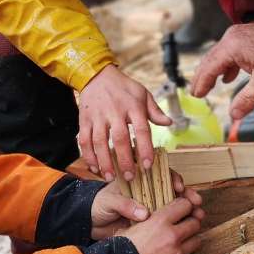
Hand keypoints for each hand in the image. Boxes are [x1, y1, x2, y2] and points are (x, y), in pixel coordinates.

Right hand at [78, 65, 171, 181]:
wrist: (97, 76)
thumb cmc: (123, 87)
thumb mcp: (142, 94)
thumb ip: (155, 110)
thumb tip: (169, 123)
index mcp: (133, 106)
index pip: (141, 130)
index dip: (145, 148)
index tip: (148, 165)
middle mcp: (115, 111)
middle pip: (120, 138)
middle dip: (124, 160)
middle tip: (130, 177)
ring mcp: (98, 116)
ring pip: (99, 142)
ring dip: (104, 161)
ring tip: (110, 177)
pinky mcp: (84, 120)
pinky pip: (84, 140)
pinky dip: (88, 156)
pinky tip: (94, 168)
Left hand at [89, 171, 204, 239]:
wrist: (90, 223)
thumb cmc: (98, 205)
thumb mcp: (109, 201)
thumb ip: (125, 205)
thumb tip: (144, 214)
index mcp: (139, 180)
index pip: (161, 174)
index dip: (173, 179)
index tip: (178, 188)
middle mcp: (148, 191)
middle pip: (173, 190)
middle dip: (187, 195)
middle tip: (196, 202)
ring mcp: (151, 207)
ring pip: (175, 206)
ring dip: (188, 210)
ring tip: (199, 215)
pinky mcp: (151, 223)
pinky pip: (168, 222)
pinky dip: (179, 224)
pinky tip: (190, 228)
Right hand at [122, 197, 205, 253]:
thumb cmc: (119, 249)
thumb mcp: (130, 227)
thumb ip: (145, 220)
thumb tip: (148, 215)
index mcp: (160, 221)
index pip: (185, 204)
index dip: (184, 205)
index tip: (182, 209)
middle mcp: (172, 235)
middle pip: (195, 222)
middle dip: (190, 222)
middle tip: (183, 225)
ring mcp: (177, 253)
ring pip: (197, 240)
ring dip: (191, 240)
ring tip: (183, 242)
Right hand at [190, 21, 253, 121]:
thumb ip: (247, 99)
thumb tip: (233, 115)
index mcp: (231, 48)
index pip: (209, 68)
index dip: (201, 84)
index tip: (196, 96)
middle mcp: (230, 39)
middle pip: (209, 60)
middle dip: (202, 77)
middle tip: (196, 93)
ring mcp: (237, 35)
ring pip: (218, 55)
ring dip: (212, 71)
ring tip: (208, 86)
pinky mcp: (245, 36)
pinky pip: (228, 52)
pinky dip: (225, 65)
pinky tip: (228, 76)